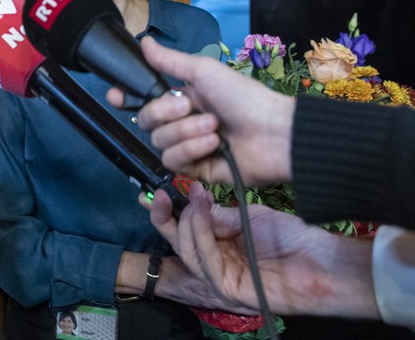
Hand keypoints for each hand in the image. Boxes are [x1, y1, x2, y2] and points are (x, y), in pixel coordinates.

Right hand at [109, 37, 294, 184]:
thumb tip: (144, 42)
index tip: (115, 95)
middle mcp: (180, 121)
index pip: (141, 99)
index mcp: (180, 96)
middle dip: (165, 113)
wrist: (273, 133)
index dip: (124, 98)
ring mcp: (187, 145)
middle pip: (144, 121)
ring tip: (213, 127)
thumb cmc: (245, 97)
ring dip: (186, 132)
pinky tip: (213, 144)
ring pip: (158, 142)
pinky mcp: (194, 168)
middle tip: (192, 106)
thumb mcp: (204, 72)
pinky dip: (192, 149)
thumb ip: (169, 61)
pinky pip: (173, 161)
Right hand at [144, 183, 378, 318]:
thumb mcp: (248, 216)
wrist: (323, 260)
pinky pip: (207, 262)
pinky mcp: (229, 289)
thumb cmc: (293, 238)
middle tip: (162, 195)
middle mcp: (215, 262)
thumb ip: (218, 215)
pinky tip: (203, 214)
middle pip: (179, 243)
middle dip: (166, 218)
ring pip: (189, 252)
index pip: (185, 229)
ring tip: (196, 199)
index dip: (169, 212)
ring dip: (189, 222)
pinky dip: (202, 236)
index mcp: (219, 244)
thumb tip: (192, 202)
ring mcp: (221, 277)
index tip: (159, 191)